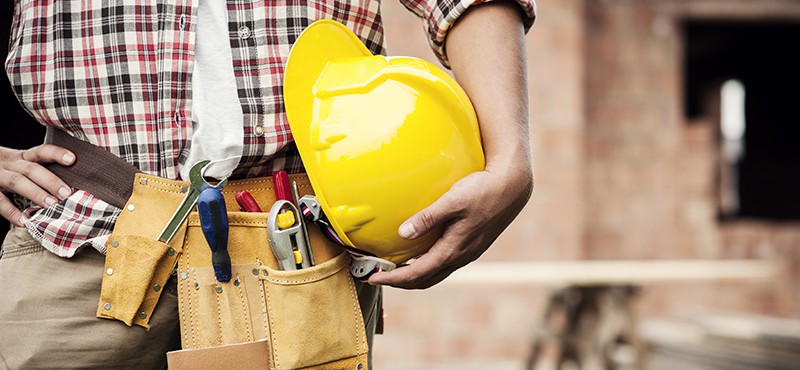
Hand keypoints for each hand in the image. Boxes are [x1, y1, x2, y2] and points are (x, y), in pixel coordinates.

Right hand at [0, 145, 74, 225]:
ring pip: (17, 181)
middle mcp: (9, 163)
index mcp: (20, 157)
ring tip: (51, 205)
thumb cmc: (2, 170)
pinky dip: (11, 212)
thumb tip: (66, 189)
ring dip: (35, 193)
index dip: (56, 153)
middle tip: (67, 193)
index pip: (41, 151)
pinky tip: (24, 221)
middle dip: (50, 181)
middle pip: (32, 169)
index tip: (72, 159)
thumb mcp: (16, 165)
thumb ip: (36, 172)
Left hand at [367, 163, 532, 288]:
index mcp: (454, 250)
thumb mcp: (453, 200)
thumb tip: (402, 233)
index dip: (393, 279)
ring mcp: (467, 252)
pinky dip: (426, 265)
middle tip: (377, 276)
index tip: (372, 278)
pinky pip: (444, 263)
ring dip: (413, 275)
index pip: (417, 274)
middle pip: (425, 280)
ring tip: (393, 269)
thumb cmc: (483, 190)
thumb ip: (427, 217)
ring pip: (435, 273)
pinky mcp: (471, 244)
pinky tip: (418, 252)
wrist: (513, 186)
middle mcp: (460, 256)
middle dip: (400, 282)